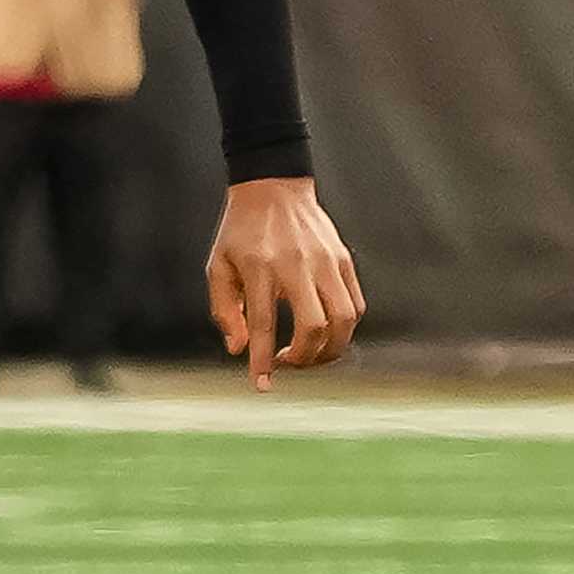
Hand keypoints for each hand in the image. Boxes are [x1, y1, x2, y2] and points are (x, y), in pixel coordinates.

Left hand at [206, 178, 364, 392]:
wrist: (273, 188)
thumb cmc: (240, 233)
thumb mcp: (218, 266)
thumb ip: (225, 310)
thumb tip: (238, 350)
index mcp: (260, 267)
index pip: (264, 324)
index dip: (262, 360)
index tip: (262, 385)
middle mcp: (297, 265)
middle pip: (313, 326)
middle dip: (303, 358)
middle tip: (287, 362)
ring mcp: (326, 261)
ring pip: (343, 320)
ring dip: (329, 349)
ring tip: (309, 354)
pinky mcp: (344, 260)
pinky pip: (355, 306)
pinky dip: (343, 329)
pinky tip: (325, 332)